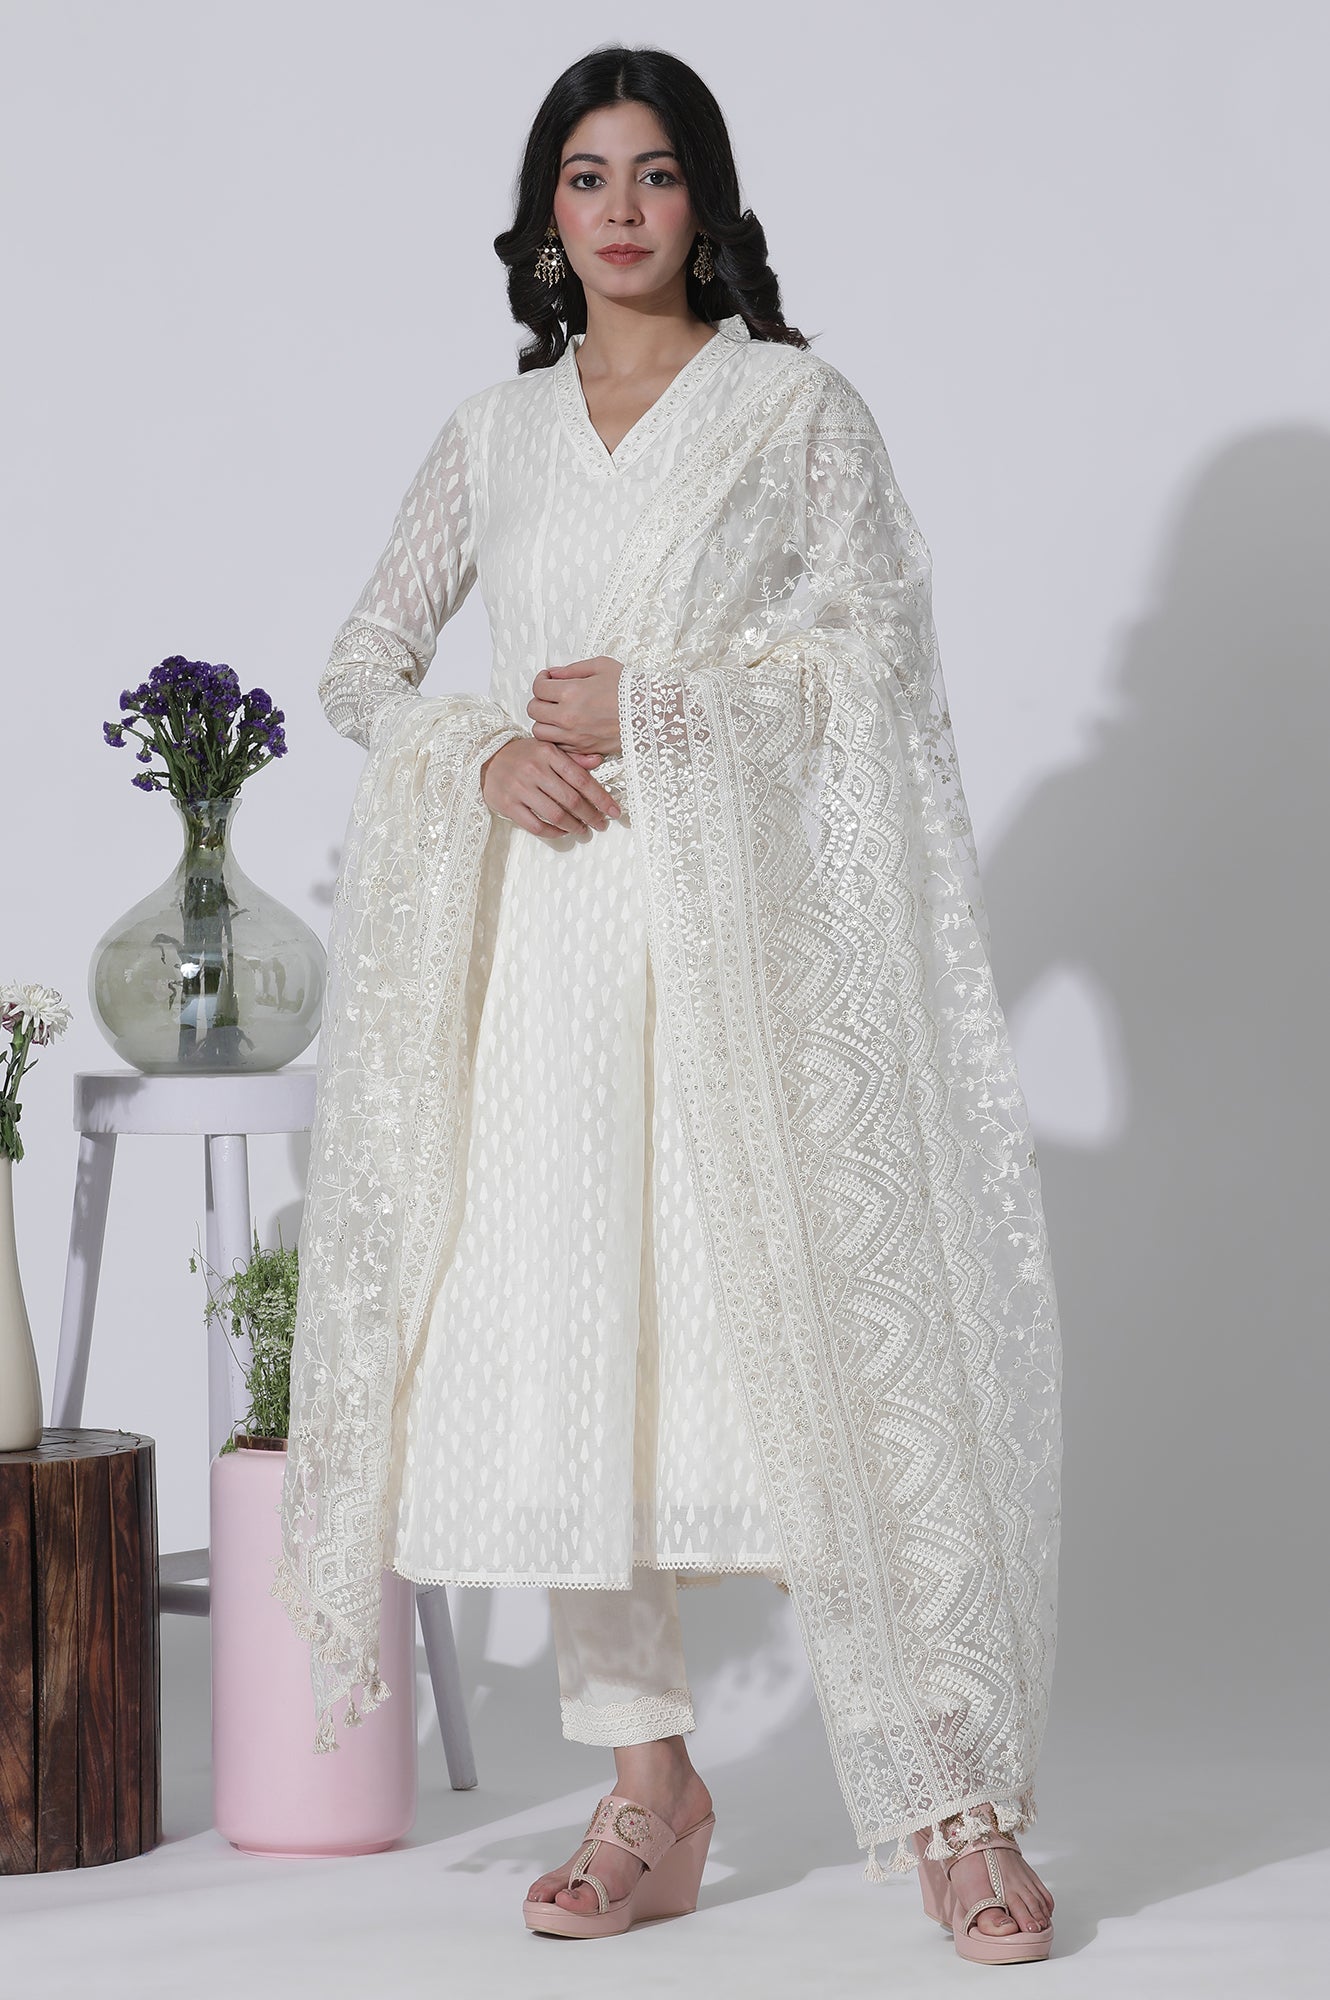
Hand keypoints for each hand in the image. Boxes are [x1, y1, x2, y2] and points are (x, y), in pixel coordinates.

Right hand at [480, 735, 621, 839]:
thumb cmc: (523, 755)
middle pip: (571, 800)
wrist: (486, 759)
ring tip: (583, 830)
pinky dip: (553, 832)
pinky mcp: (508, 805)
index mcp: (548, 754)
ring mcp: (520, 789)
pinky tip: (562, 832)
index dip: (601, 798)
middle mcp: (535, 770)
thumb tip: (598, 762)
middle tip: (601, 824)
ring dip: (574, 826)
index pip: (581, 779)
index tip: (614, 811)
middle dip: (591, 816)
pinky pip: (536, 826)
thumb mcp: (547, 749)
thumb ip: (572, 758)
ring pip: (555, 815)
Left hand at [527, 655, 623, 756]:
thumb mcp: (601, 666)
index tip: (548, 678)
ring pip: (540, 732)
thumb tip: (553, 674)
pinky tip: (567, 727)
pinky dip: (557, 737)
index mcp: (571, 693)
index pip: (538, 688)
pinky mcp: (583, 749)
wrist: (652, 713)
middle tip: (550, 695)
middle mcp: (568, 717)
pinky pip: (557, 746)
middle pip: (534, 711)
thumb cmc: (630, 688)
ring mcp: (574, 736)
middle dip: (539, 699)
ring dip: (545, 721)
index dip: (541, 680)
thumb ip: (572, 669)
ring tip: (557, 713)